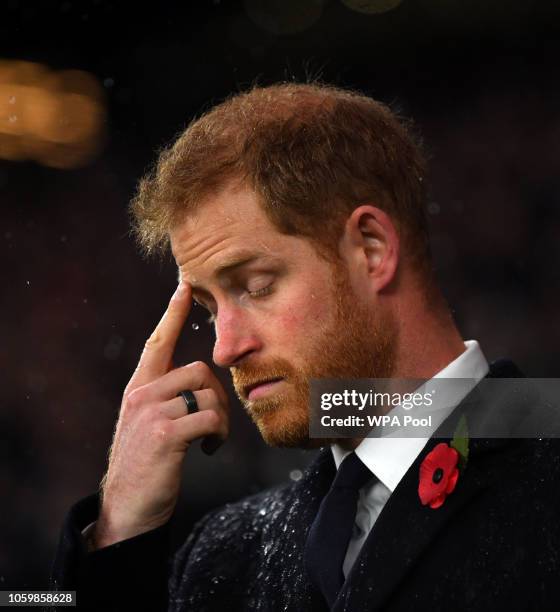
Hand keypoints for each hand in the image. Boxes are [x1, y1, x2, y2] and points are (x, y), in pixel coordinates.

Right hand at [92, 282, 228, 548]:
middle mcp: (142, 394)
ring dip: (219, 417)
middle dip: (217, 395)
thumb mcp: (147, 424)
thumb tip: (199, 386)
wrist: (126, 507)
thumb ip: (165, 399)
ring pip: (207, 393)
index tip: (185, 286)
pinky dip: (217, 433)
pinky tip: (207, 448)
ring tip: (210, 438)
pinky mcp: (166, 434)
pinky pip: (210, 417)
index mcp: (139, 388)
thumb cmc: (145, 464)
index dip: (172, 313)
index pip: (157, 342)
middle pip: (200, 370)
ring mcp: (152, 412)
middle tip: (215, 421)